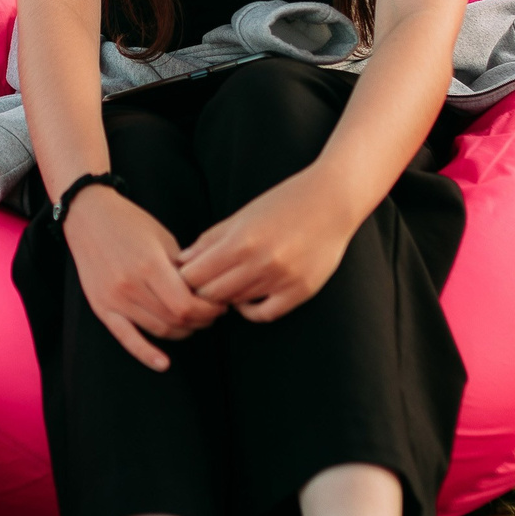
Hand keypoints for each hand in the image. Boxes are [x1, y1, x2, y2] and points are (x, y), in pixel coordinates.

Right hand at [65, 186, 225, 371]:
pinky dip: (146, 354)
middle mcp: (130, 286)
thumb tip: (204, 292)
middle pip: (175, 319)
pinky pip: (126, 338)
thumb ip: (182, 268)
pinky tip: (164, 364)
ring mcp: (114, 299)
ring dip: (182, 331)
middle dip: (200, 320)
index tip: (219, 304)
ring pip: (158, 330)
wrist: (88, 216)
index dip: (208, 310)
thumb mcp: (164, 238)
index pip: (187, 304)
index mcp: (149, 265)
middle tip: (211, 314)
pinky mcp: (101, 308)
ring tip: (193, 322)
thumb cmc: (130, 223)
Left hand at [176, 166, 363, 323]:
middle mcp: (259, 263)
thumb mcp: (243, 215)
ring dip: (226, 297)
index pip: (193, 276)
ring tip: (226, 284)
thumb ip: (211, 239)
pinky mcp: (300, 291)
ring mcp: (281, 279)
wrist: (332, 201)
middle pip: (210, 294)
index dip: (185, 278)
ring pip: (235, 303)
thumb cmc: (284, 202)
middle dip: (201, 291)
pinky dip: (250, 310)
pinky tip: (247, 298)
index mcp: (240, 241)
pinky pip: (264, 314)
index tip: (187, 274)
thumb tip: (181, 261)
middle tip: (202, 285)